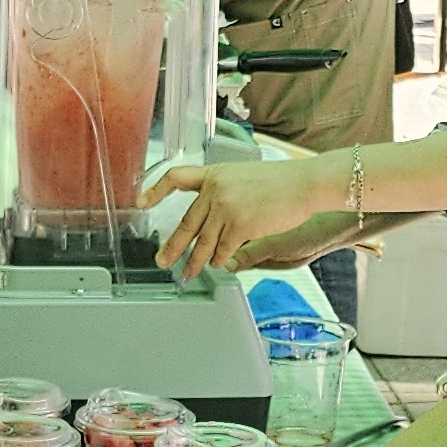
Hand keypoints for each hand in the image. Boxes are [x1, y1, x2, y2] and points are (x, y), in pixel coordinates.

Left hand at [147, 154, 329, 280]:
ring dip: (195, 261)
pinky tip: (220, 265)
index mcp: (215, 173)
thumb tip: (212, 216)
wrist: (304, 184)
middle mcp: (215, 190)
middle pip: (186, 223)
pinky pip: (223, 250)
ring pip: (203, 242)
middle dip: (172, 246)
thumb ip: (225, 192)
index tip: (142, 202)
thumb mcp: (245, 177)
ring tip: (187, 273)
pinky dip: (221, 260)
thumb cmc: (283, 182)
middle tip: (162, 260)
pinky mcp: (240, 226)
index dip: (156, 190)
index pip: (176, 177)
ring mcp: (226, 208)